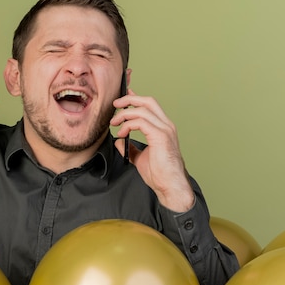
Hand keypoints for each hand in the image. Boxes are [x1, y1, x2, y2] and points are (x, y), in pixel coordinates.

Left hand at [111, 89, 194, 211]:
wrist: (169, 186)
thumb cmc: (159, 174)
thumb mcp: (140, 157)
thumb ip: (130, 147)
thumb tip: (120, 140)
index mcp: (163, 128)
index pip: (150, 106)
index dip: (135, 98)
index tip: (121, 99)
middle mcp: (166, 125)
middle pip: (148, 101)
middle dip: (129, 99)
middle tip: (115, 104)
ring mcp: (165, 129)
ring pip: (142, 109)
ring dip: (124, 114)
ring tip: (114, 123)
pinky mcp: (160, 136)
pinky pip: (140, 122)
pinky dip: (128, 125)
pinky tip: (121, 133)